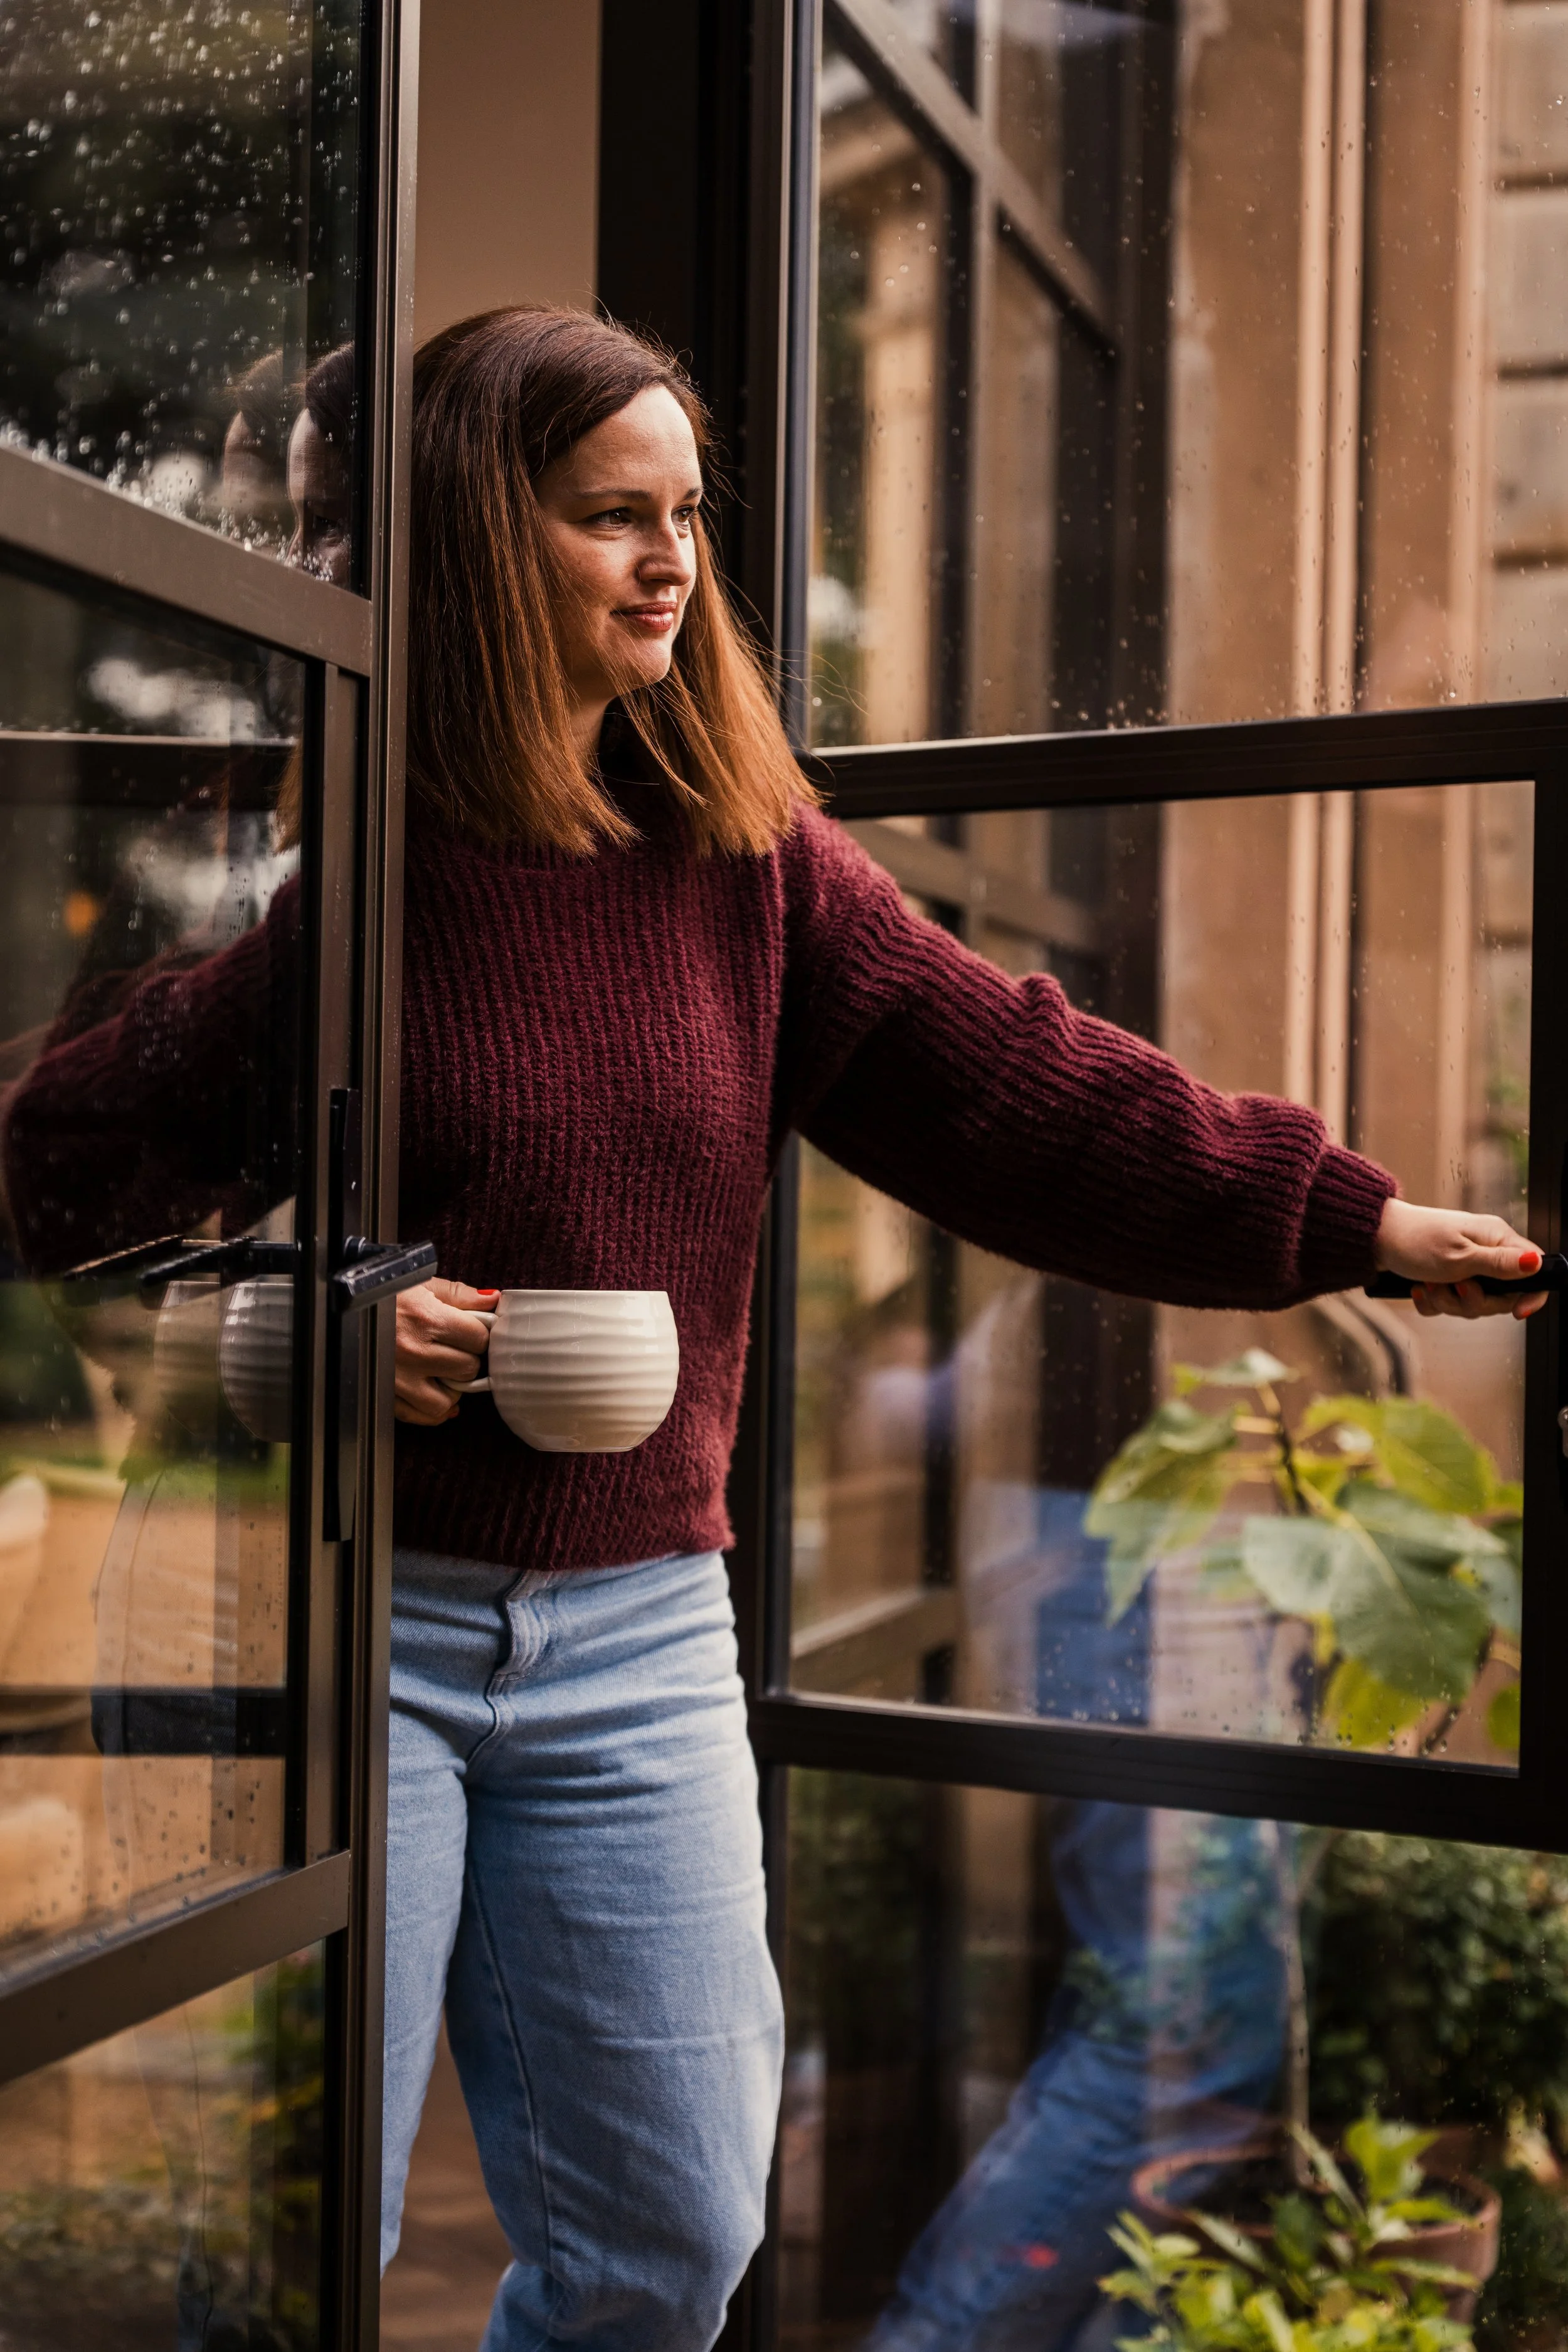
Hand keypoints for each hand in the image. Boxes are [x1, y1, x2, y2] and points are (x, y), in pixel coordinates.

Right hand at [394, 1277, 499, 1424]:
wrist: (340, 1304)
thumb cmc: (381, 1294)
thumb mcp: (419, 1284)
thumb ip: (458, 1295)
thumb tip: (491, 1301)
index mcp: (425, 1318)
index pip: (479, 1339)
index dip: (479, 1334)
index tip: (471, 1331)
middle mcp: (412, 1351)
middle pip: (467, 1369)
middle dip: (467, 1358)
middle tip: (456, 1348)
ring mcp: (397, 1377)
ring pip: (446, 1401)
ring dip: (450, 1388)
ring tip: (444, 1371)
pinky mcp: (384, 1394)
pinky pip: (418, 1416)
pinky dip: (430, 1410)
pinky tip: (432, 1392)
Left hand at [1374, 1198, 1546, 1320]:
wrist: (1374, 1237)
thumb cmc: (1416, 1240)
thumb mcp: (1460, 1257)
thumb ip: (1499, 1265)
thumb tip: (1537, 1263)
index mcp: (1496, 1239)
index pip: (1534, 1268)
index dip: (1531, 1294)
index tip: (1516, 1312)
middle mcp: (1485, 1252)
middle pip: (1502, 1296)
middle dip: (1475, 1302)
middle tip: (1454, 1287)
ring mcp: (1465, 1265)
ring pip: (1473, 1303)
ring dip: (1448, 1301)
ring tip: (1429, 1284)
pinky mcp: (1445, 1277)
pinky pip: (1449, 1303)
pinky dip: (1433, 1302)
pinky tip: (1419, 1288)